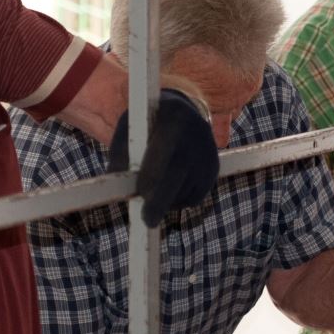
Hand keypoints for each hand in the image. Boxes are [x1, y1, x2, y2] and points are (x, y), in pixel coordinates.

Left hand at [110, 89, 218, 226]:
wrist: (182, 112)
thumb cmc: (145, 124)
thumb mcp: (129, 128)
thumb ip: (121, 153)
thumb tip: (119, 188)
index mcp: (173, 116)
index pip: (165, 150)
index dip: (153, 176)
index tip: (139, 196)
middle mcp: (197, 133)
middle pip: (181, 173)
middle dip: (162, 200)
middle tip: (148, 221)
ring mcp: (208, 153)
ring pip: (186, 189)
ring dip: (165, 199)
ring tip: (152, 186)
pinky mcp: (214, 169)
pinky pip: (195, 197)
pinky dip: (177, 200)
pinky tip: (169, 185)